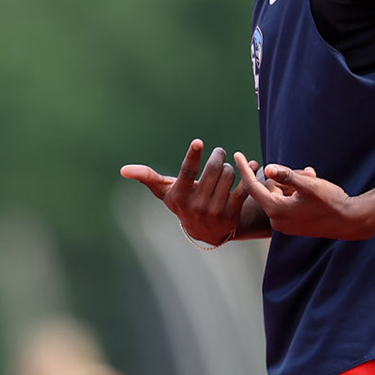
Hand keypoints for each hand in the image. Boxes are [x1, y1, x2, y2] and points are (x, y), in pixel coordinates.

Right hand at [120, 140, 248, 246]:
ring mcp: (215, 211)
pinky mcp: (232, 214)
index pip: (187, 173)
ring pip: (229, 176)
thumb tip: (123, 170)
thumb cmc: (183, 203)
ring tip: (227, 168)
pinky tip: (250, 164)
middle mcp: (196, 205)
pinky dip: (249, 173)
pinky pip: (244, 188)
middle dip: (218, 156)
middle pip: (213, 169)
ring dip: (231, 167)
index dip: (193, 156)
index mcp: (179, 197)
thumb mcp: (166, 192)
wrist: (206, 232)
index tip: (198, 142)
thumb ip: (147, 178)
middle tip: (219, 153)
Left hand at [233, 156, 373, 239]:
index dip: (244, 170)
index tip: (236, 154)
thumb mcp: (309, 185)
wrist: (350, 221)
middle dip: (286, 177)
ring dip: (293, 184)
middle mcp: (277, 220)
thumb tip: (267, 168)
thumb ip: (287, 176)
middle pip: (271, 188)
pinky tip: (312, 188)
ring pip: (281, 193)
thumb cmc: (331, 202)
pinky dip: (296, 192)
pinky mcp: (293, 224)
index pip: (253, 187)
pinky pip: (287, 202)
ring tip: (313, 178)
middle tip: (309, 172)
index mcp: (277, 211)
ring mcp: (285, 224)